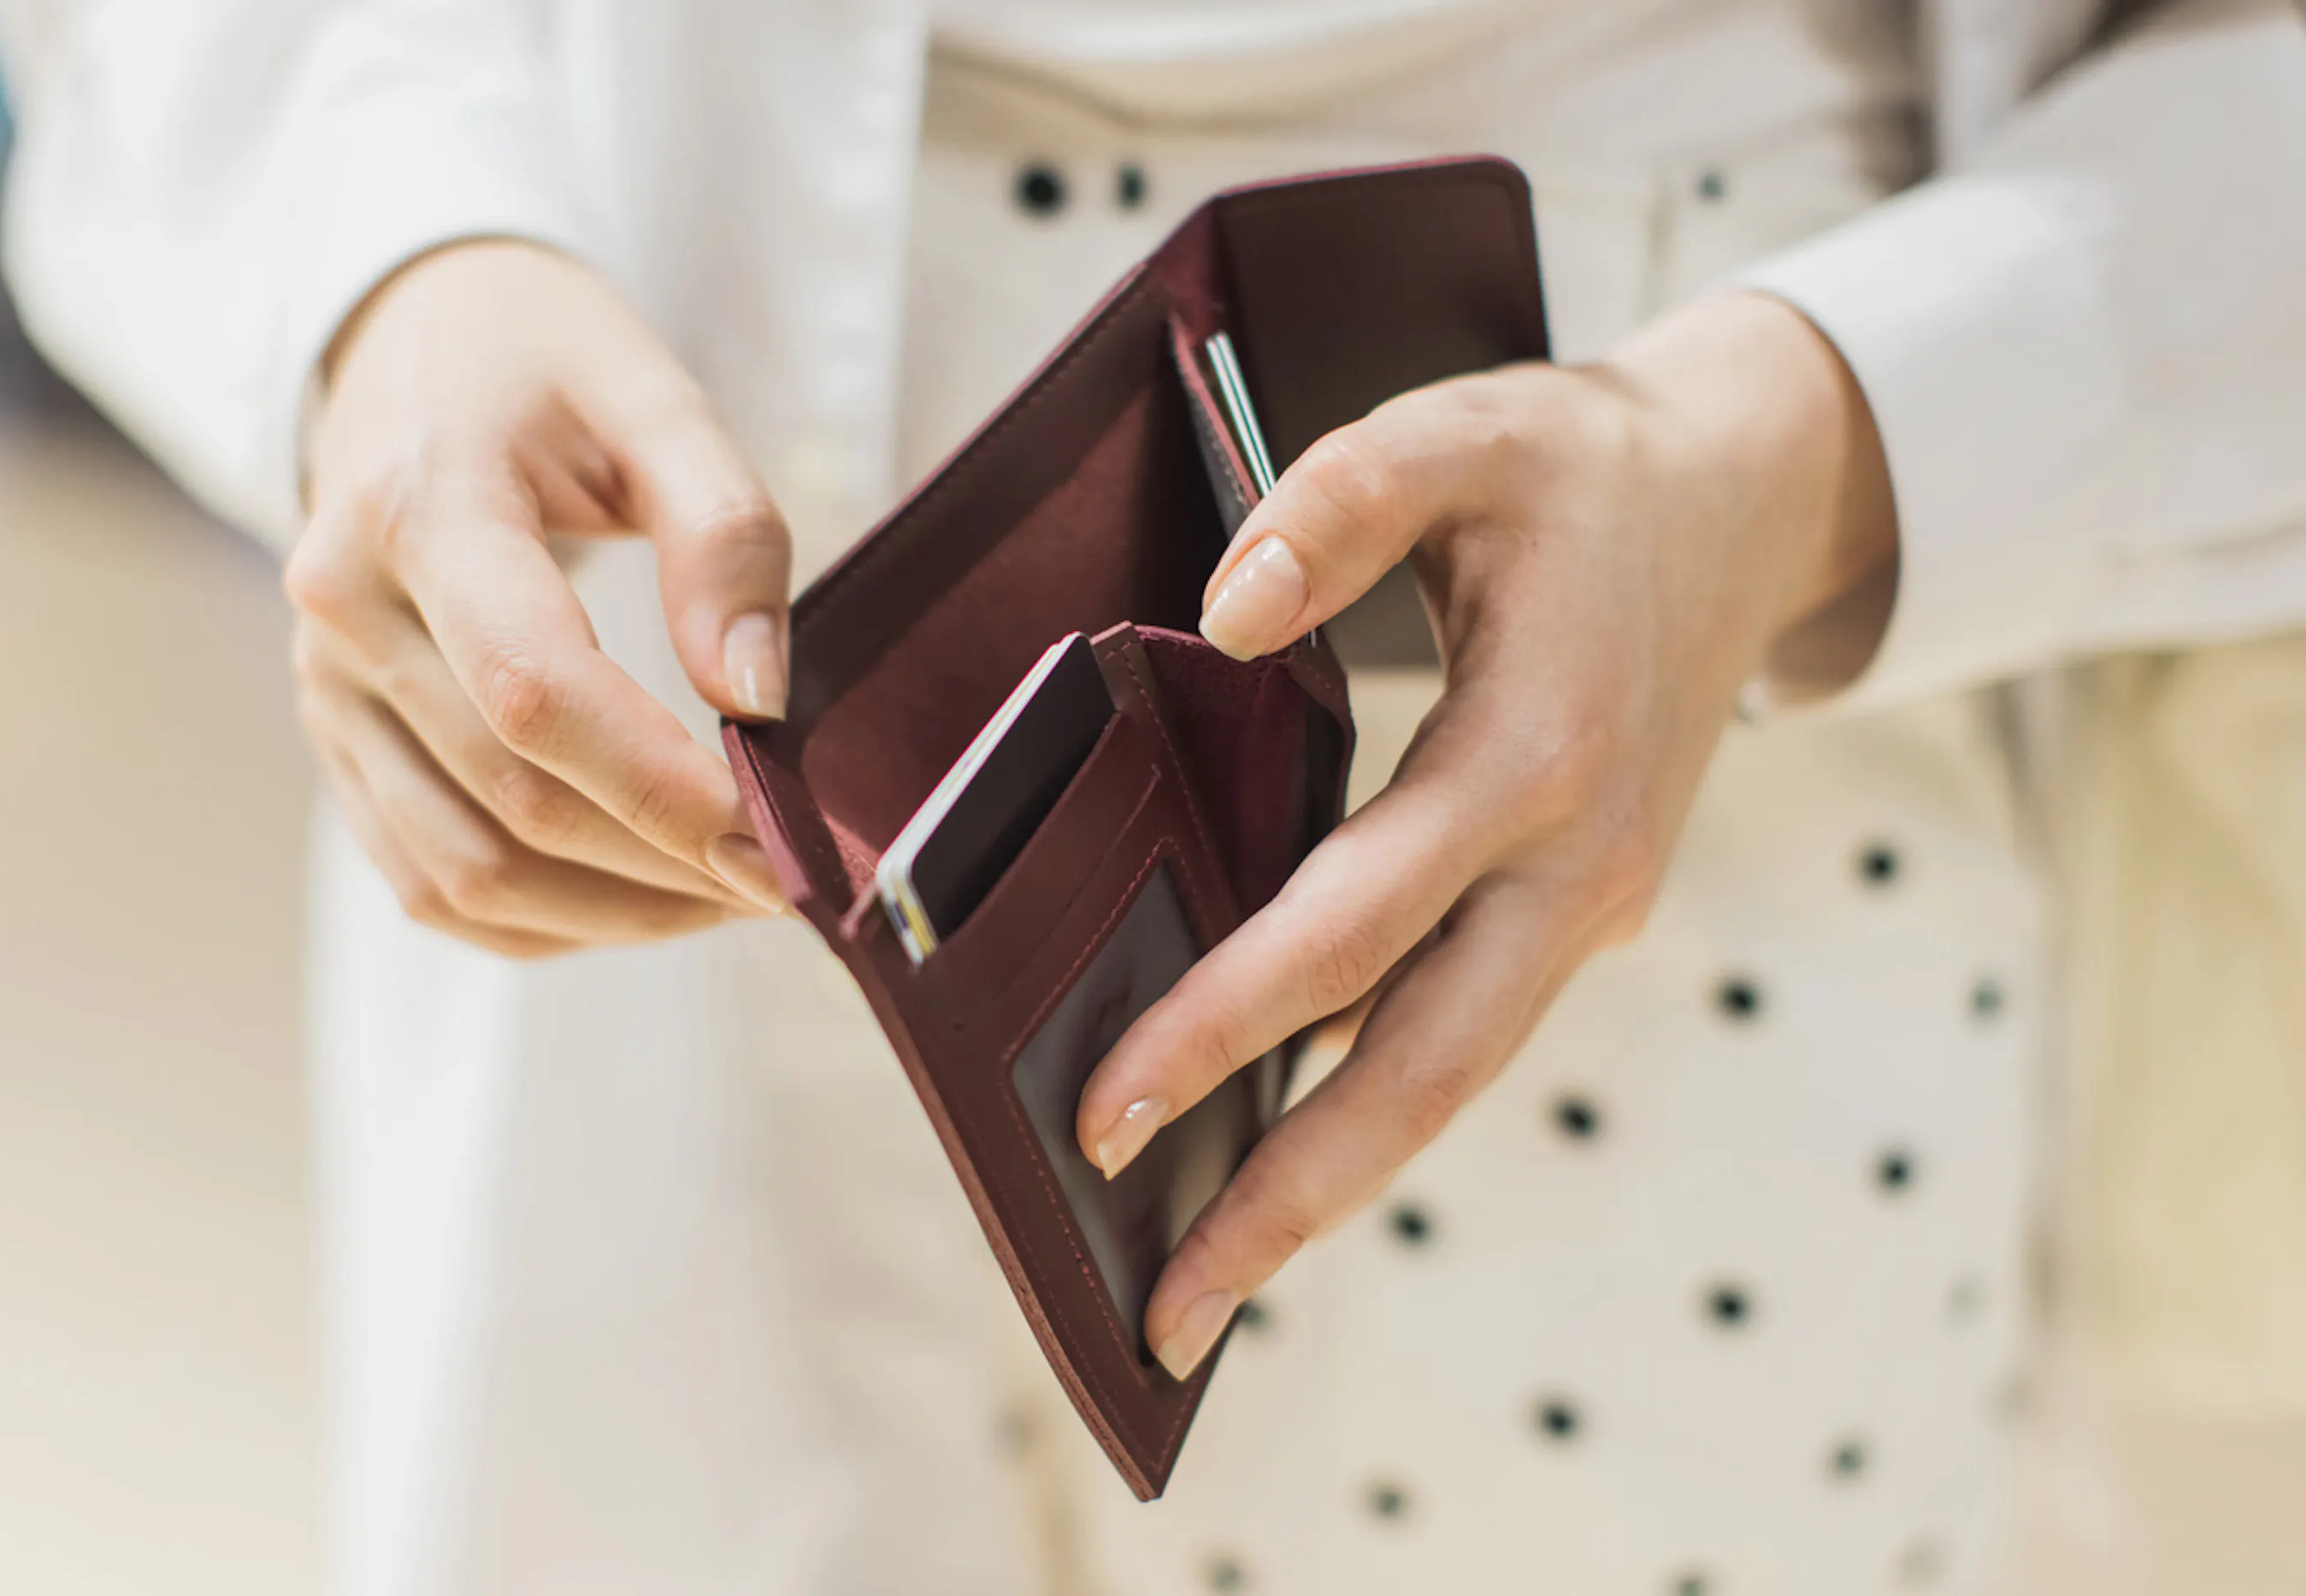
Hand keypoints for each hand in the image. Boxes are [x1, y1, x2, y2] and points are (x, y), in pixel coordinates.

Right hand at [288, 239, 789, 957]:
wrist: (406, 343)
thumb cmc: (541, 362)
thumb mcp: (653, 393)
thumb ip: (723, 531)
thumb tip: (756, 699)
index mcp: (418, 506)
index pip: (535, 691)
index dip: (663, 789)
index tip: (778, 841)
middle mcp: (345, 611)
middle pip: (513, 799)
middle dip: (668, 865)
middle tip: (792, 878)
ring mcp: (327, 689)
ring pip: (468, 873)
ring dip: (618, 914)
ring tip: (733, 894)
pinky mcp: (340, 743)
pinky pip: (432, 883)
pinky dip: (551, 920)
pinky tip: (648, 898)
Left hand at [1077, 293, 1901, 1375]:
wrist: (1751, 499)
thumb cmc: (1586, 465)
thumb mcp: (1467, 431)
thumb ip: (1339, 501)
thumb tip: (1218, 613)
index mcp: (1536, 750)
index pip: (1355, 922)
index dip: (1227, 1022)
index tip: (1107, 1112)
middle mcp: (1575, 862)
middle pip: (1424, 1072)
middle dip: (1287, 1200)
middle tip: (1159, 1318)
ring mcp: (1591, 903)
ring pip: (1454, 1081)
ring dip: (1333, 1190)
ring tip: (1207, 1284)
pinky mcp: (1581, 911)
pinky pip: (1468, 1034)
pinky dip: (1378, 1110)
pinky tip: (1285, 1151)